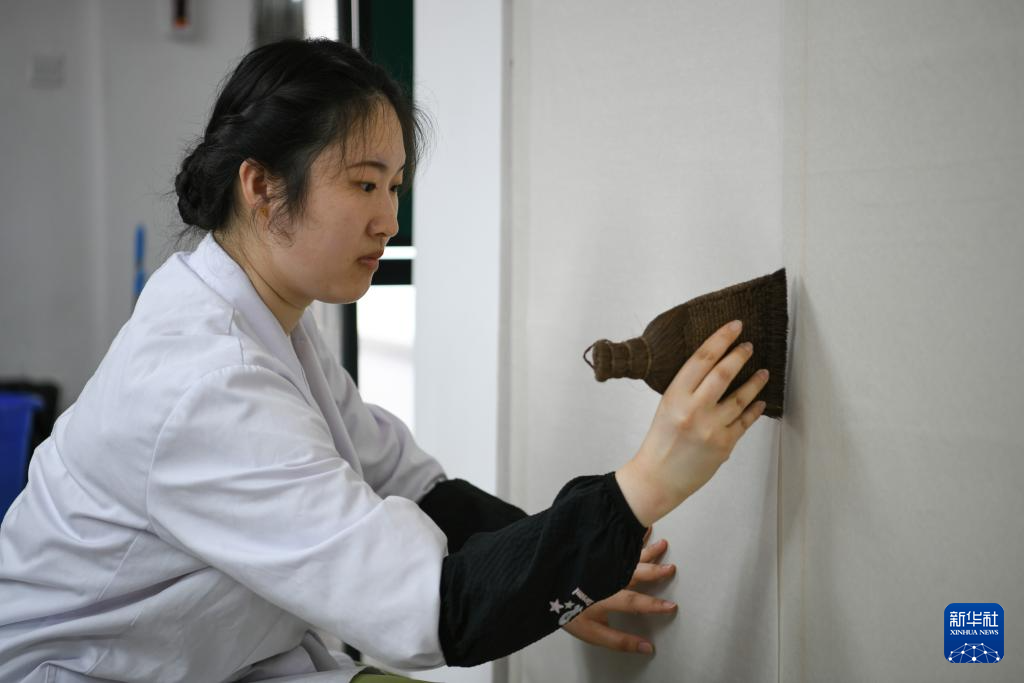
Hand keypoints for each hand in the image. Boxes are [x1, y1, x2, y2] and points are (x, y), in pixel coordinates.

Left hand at [561, 527, 676, 654]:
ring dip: (645, 548)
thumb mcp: (590, 632)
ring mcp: (598, 559)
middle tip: (671, 568)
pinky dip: (626, 534)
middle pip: (634, 571)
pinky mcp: (592, 549)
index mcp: (604, 595)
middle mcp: (604, 574)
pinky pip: (612, 539)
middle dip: (655, 571)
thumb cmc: (562, 609)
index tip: (670, 606)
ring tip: (661, 543)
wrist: (539, 582)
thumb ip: (619, 640)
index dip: (653, 605)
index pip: (634, 601)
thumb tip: (645, 647)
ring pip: (626, 552)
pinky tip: (635, 529)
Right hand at [616, 320, 768, 525]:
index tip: (734, 327)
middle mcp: (694, 409)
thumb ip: (689, 388)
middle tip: (749, 346)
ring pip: (741, 397)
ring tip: (763, 372)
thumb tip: (715, 366)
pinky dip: (754, 409)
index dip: (720, 339)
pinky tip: (759, 401)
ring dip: (755, 382)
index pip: (701, 359)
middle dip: (739, 355)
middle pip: (723, 373)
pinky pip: (745, 421)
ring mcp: (711, 428)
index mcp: (675, 396)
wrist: (658, 478)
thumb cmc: (660, 441)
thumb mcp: (667, 406)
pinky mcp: (724, 445)